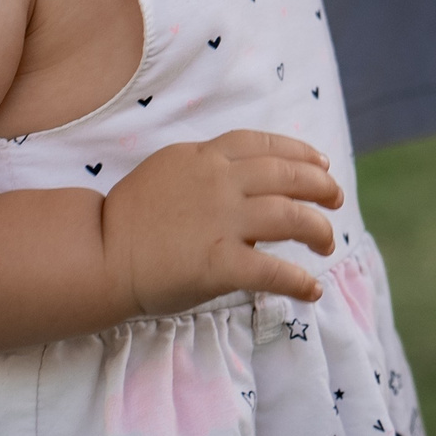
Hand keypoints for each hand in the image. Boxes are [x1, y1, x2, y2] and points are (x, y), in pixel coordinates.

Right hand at [101, 130, 344, 316]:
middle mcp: (219, 183)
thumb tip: (241, 174)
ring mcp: (220, 222)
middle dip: (321, 186)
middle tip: (337, 200)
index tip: (321, 163)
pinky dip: (298, 281)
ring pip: (290, 216)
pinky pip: (272, 270)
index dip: (299, 152)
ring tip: (328, 243)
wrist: (98, 252)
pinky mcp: (217, 264)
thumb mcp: (168, 170)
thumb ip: (205, 167)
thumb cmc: (128, 217)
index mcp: (205, 157)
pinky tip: (311, 290)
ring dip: (318, 229)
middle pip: (287, 176)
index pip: (263, 145)